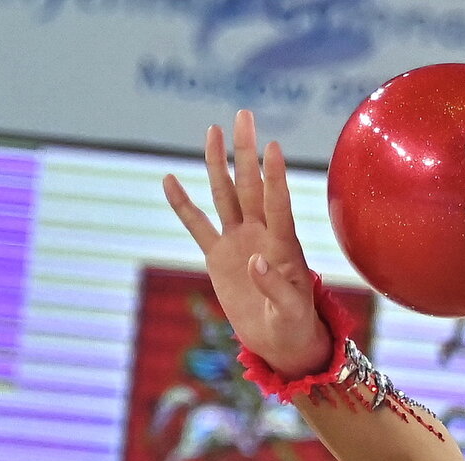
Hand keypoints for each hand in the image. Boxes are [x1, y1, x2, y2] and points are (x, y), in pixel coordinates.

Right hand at [162, 110, 330, 379]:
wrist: (281, 340)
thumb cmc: (294, 326)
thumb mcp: (290, 311)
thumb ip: (275, 287)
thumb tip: (254, 260)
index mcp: (284, 246)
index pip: (279, 204)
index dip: (276, 177)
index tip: (274, 147)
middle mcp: (262, 234)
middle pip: (250, 186)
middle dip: (245, 152)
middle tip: (244, 116)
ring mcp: (239, 241)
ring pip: (225, 195)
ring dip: (218, 164)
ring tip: (213, 130)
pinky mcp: (218, 256)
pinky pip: (197, 225)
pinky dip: (182, 205)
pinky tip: (170, 179)